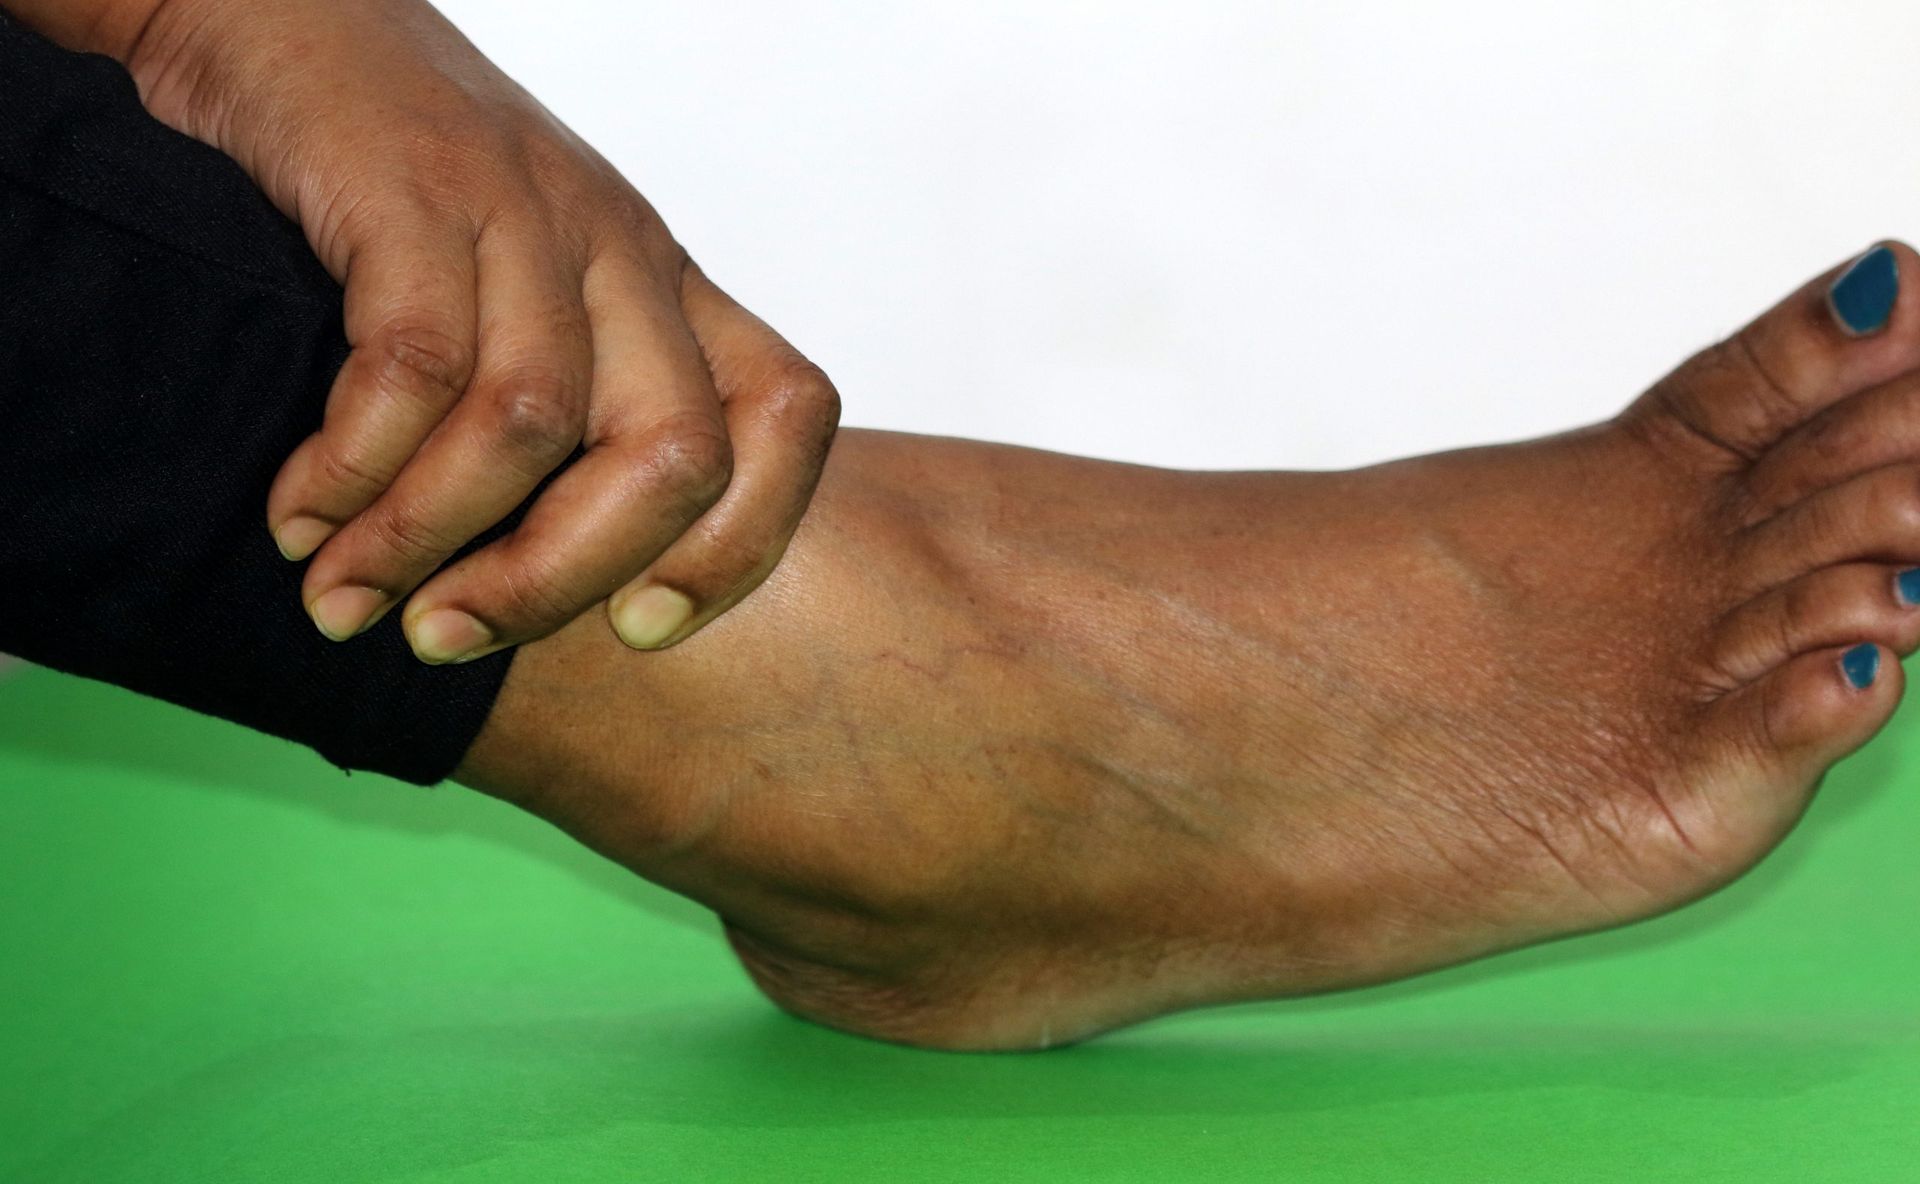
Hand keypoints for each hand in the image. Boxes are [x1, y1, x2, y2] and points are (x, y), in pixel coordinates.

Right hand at [118, 0, 838, 660]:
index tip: (640, 630)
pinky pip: (413, 366)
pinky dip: (352, 468)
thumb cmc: (396, 189)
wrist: (276, 14)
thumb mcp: (519, 295)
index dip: (742, 544)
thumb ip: (555, 416)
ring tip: (345, 599)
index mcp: (668, 288)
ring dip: (426, 542)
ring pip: (533, 423)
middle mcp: (621, 248)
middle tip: (447, 639)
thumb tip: (512, 595)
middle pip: (675, 452)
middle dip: (560, 583)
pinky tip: (299, 514)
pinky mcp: (414, 184)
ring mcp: (526, 207)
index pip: (789, 413)